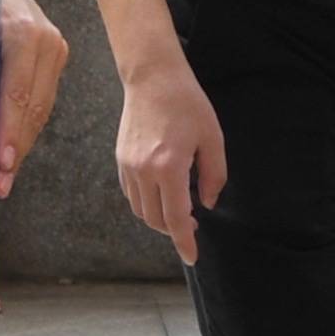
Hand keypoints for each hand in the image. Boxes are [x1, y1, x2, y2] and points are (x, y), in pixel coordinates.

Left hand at [0, 0, 67, 196]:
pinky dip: (25, 123)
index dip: (10, 133)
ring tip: (4, 176)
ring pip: (41, 107)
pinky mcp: (52, 54)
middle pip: (35, 107)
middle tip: (0, 183)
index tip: (1, 163)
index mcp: (24, 31)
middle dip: (17, 148)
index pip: (19, 95)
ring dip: (23, 141)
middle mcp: (47, 41)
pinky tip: (11, 147)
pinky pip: (40, 97)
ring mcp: (55, 48)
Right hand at [115, 49, 226, 262]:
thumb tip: (207, 204)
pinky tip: (161, 194)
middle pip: (156, 219)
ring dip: (159, 218)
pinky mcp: (121, 159)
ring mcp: (128, 166)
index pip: (177, 218)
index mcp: (170, 167)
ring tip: (178, 210)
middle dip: (174, 230)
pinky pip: (131, 194)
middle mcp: (144, 171)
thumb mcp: (212, 138)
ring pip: (141, 210)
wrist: (152, 77)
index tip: (192, 258)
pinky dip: (145, 203)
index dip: (184, 242)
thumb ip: (213, 175)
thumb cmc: (187, 104)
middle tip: (193, 225)